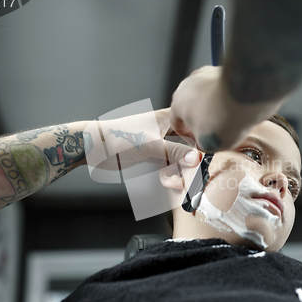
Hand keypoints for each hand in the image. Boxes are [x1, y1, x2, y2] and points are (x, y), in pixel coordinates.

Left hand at [84, 108, 200, 172]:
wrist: (95, 148)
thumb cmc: (120, 137)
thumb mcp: (151, 144)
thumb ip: (175, 152)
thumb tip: (197, 158)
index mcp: (167, 118)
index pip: (193, 125)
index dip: (201, 138)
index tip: (206, 156)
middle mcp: (166, 129)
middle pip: (188, 144)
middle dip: (191, 161)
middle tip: (193, 176)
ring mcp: (160, 143)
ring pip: (179, 157)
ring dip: (180, 170)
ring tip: (178, 183)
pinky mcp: (153, 156)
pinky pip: (168, 165)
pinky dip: (170, 174)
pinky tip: (170, 183)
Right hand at [170, 66, 282, 151]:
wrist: (245, 99)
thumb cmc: (223, 120)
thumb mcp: (208, 144)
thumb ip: (201, 143)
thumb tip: (205, 143)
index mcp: (178, 104)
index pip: (176, 121)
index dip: (185, 133)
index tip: (193, 138)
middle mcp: (188, 85)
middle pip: (191, 105)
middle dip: (199, 117)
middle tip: (211, 128)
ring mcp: (205, 74)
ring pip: (205, 94)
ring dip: (212, 105)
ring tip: (226, 117)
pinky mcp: (222, 70)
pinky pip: (220, 87)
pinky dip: (225, 96)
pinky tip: (236, 107)